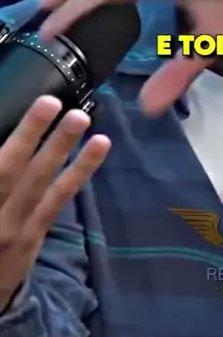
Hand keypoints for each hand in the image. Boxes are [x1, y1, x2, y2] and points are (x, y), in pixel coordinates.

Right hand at [0, 96, 109, 312]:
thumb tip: (7, 150)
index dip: (17, 139)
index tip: (38, 107)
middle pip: (8, 170)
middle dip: (29, 133)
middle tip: (50, 100)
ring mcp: (14, 228)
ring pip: (40, 182)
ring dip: (61, 147)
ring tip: (80, 117)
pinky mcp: (34, 235)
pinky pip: (59, 199)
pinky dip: (80, 171)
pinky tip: (100, 146)